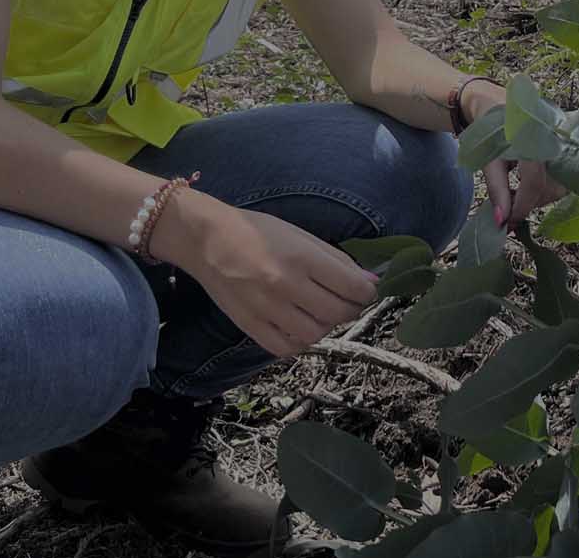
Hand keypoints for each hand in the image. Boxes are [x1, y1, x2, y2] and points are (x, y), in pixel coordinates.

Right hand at [167, 195, 377, 357]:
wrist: (207, 239)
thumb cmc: (258, 232)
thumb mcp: (302, 236)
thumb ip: (337, 261)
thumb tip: (370, 281)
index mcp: (302, 258)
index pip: (352, 287)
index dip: (367, 292)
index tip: (366, 290)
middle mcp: (286, 285)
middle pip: (337, 313)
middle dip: (351, 309)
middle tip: (347, 301)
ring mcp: (266, 309)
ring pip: (315, 334)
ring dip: (325, 326)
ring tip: (320, 312)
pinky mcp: (249, 326)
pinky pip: (286, 348)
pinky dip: (299, 341)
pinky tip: (298, 326)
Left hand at [459, 78, 568, 225]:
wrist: (494, 103)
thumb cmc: (488, 131)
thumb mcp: (487, 160)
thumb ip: (497, 190)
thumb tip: (503, 222)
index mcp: (530, 137)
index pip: (533, 182)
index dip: (521, 207)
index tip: (508, 223)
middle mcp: (552, 137)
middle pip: (551, 186)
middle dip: (531, 202)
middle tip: (511, 208)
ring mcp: (563, 140)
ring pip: (560, 184)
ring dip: (539, 196)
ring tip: (518, 193)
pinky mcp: (567, 145)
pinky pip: (564, 177)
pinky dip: (547, 187)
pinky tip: (529, 184)